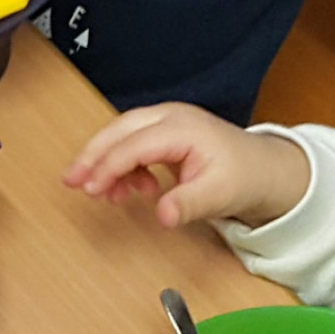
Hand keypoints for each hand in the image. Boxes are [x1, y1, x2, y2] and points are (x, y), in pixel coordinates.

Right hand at [63, 102, 311, 228]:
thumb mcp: (219, 195)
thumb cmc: (243, 176)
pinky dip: (120, 165)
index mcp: (183, 129)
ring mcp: (166, 124)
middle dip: (91, 155)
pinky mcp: (162, 134)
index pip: (134, 145)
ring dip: (104, 161)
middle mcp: (171, 119)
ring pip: (120, 135)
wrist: (264, 169)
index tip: (91, 190)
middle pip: (119, 130)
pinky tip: (127, 189)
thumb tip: (163, 214)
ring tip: (103, 194)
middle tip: (70, 181)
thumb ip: (189, 204)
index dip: (108, 167)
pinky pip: (130, 143)